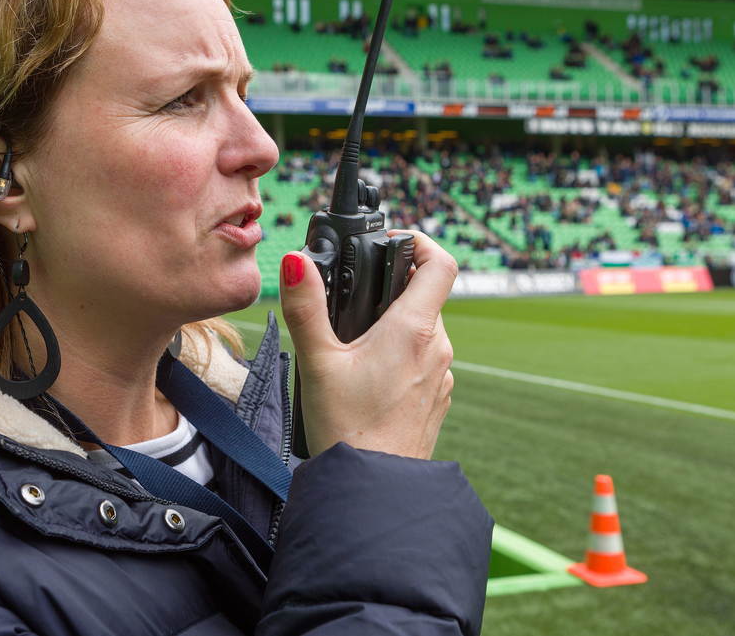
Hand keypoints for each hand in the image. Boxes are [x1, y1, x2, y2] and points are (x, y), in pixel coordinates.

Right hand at [279, 230, 457, 459]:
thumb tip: (292, 261)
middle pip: (426, 297)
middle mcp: (439, 349)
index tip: (393, 242)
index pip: (441, 263)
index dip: (420, 242)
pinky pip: (424, 362)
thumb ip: (305, 307)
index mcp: (415, 329)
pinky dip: (401, 355)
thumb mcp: (317, 361)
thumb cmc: (347, 428)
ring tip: (353, 342)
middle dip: (392, 289)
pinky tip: (367, 376)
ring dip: (395, 324)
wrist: (374, 493)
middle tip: (353, 296)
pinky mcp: (437, 400)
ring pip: (424, 331)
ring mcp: (442, 376)